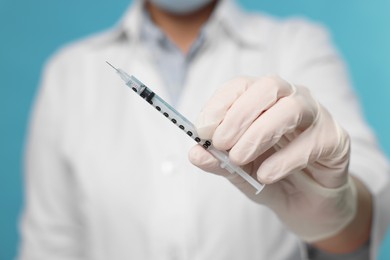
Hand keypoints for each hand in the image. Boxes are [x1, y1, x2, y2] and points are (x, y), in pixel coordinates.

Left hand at [189, 76, 356, 241]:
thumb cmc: (269, 175)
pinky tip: (266, 175)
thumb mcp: (237, 170)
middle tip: (221, 143)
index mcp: (262, 100)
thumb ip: (218, 161)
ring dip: (260, 132)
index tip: (202, 131)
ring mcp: (316, 116)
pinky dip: (284, 159)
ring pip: (292, 107)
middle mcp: (290, 99)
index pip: (240, 86)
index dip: (219, 104)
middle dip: (239, 114)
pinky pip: (312, 141)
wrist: (305, 204)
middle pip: (268, 87)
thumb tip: (195, 153)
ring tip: (240, 158)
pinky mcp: (335, 140)